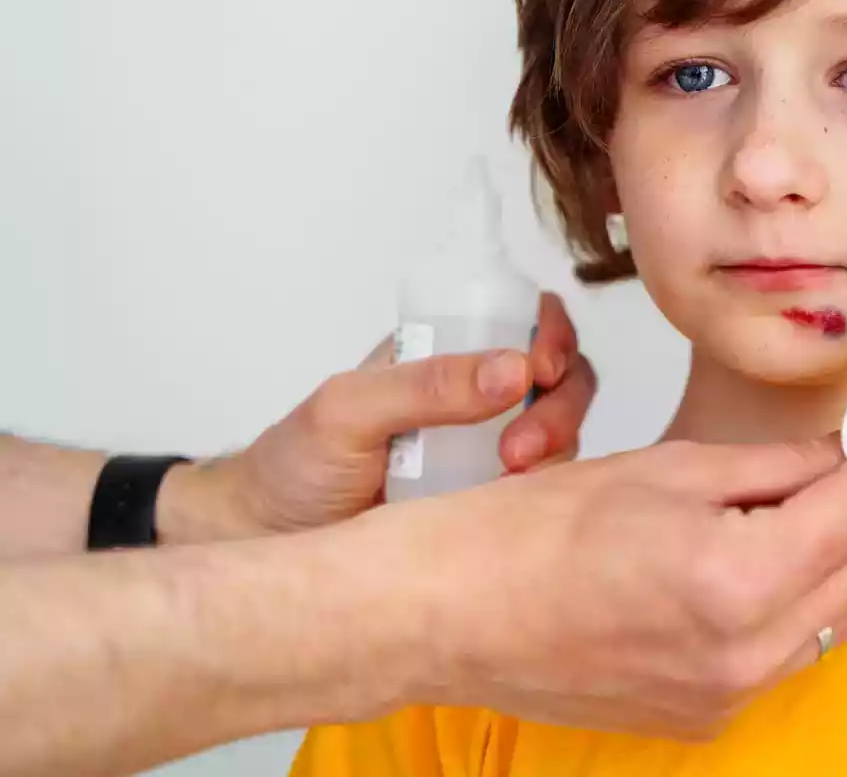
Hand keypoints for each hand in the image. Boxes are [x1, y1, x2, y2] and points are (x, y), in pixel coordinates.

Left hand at [160, 293, 595, 541]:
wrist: (268, 543)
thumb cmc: (295, 465)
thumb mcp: (349, 409)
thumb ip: (425, 385)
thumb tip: (513, 369)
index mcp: (444, 352)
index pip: (522, 318)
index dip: (552, 333)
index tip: (543, 366)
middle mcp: (478, 396)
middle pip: (561, 376)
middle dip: (561, 403)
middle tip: (523, 446)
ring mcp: (489, 450)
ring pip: (562, 431)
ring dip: (556, 447)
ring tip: (512, 474)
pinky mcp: (492, 501)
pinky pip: (543, 487)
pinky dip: (543, 490)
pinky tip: (512, 503)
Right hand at [354, 403, 846, 738]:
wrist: (448, 612)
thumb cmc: (531, 532)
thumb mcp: (668, 469)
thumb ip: (774, 468)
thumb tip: (843, 453)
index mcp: (737, 580)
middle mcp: (745, 653)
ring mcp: (727, 695)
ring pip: (839, 616)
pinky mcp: (705, 713)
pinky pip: (793, 650)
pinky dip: (820, 596)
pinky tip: (819, 549)